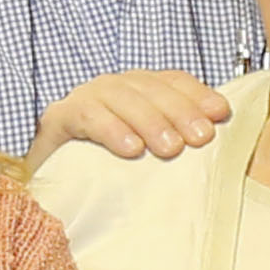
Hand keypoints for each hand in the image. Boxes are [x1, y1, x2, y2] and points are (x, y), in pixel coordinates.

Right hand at [26, 71, 227, 164]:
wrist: (49, 188)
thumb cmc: (103, 175)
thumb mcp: (147, 155)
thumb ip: (174, 143)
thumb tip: (216, 142)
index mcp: (138, 91)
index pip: (173, 81)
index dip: (197, 94)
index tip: (220, 114)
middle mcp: (113, 88)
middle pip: (150, 87)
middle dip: (179, 110)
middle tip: (200, 138)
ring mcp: (85, 98)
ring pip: (122, 97)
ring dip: (149, 121)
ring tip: (169, 149)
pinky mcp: (58, 117)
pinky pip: (88, 115)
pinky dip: (111, 129)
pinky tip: (131, 149)